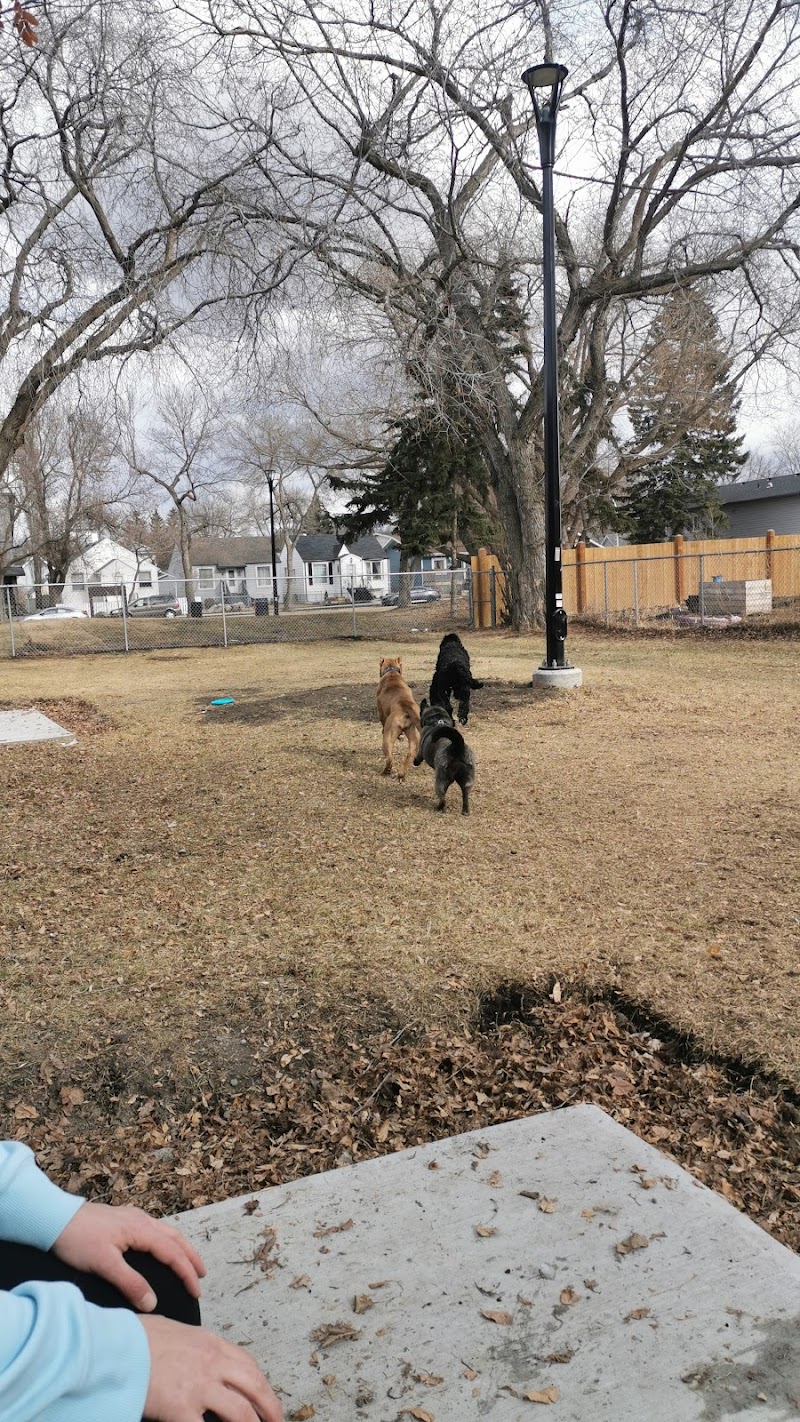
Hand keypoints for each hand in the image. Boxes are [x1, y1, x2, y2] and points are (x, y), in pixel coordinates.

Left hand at [53, 1202, 205, 1311]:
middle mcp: (141, 1220)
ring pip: (165, 1232)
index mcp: (141, 1230)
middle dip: (190, 1257)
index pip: (173, 1253)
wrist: (53, 1218)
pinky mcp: (122, 1220)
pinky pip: (154, 1230)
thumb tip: (153, 1303)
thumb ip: (130, 1283)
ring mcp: (132, 1218)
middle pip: (175, 1238)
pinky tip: (159, 1248)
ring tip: (188, 1262)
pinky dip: (165, 1241)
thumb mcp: (104, 1264)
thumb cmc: (77, 1240)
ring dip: (180, 1247)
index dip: (187, 1273)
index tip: (197, 1291)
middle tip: (201, 1276)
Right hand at [142, 1314, 282, 1421]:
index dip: (260, 1384)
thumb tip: (193, 1354)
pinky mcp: (182, 1408)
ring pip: (242, 1411)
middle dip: (270, 1407)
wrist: (114, 1347)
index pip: (246, 1363)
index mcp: (209, 1343)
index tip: (266, 1397)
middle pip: (254, 1386)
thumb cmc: (134, 1338)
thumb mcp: (171, 1330)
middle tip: (278, 1421)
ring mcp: (200, 1386)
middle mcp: (211, 1362)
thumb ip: (190, 1345)